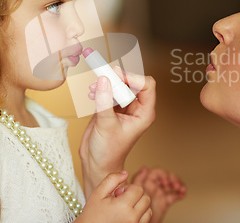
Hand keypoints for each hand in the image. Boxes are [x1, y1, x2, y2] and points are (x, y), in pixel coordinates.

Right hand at [76, 171, 151, 222]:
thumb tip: (126, 172)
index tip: (118, 194)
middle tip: (121, 200)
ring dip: (140, 205)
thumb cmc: (92, 213)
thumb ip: (112, 179)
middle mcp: (132, 218)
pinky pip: (146, 220)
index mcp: (123, 206)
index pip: (138, 189)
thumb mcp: (98, 192)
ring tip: (125, 208)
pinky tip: (128, 214)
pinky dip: (140, 215)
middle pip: (146, 198)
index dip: (128, 188)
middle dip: (135, 195)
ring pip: (148, 209)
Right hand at [80, 68, 155, 195]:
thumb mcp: (106, 124)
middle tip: (103, 77)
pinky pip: (109, 91)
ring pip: (120, 85)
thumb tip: (104, 80)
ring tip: (93, 88)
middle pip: (132, 83)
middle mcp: (136, 109)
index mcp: (144, 113)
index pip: (147, 86)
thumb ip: (105, 101)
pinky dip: (100, 89)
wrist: (97, 163)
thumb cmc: (108, 152)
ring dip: (107, 83)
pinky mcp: (111, 108)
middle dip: (117, 79)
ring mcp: (124, 108)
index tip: (118, 77)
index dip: (134, 78)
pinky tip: (91, 94)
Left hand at [127, 167, 185, 222]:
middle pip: (166, 177)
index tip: (166, 181)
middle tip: (176, 185)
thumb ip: (138, 179)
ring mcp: (159, 193)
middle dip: (173, 179)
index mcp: (145, 182)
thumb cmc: (131, 208)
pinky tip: (182, 194)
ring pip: (171, 185)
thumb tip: (144, 167)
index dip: (163, 174)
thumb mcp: (133, 192)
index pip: (157, 172)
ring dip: (178, 184)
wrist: (137, 220)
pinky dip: (179, 193)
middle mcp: (153, 186)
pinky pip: (174, 195)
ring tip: (181, 189)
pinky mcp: (164, 201)